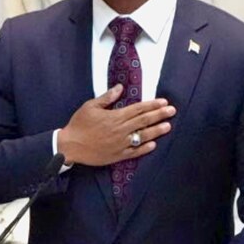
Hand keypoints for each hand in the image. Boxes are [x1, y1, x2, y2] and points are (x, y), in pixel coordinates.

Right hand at [58, 87, 175, 166]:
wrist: (70, 146)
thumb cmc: (79, 124)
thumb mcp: (90, 106)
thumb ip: (107, 97)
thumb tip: (120, 88)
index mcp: (115, 117)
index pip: (138, 109)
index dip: (152, 105)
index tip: (163, 102)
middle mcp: (121, 130)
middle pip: (144, 121)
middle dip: (160, 115)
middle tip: (172, 111)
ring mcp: (120, 144)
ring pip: (143, 136)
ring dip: (157, 131)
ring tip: (168, 127)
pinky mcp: (117, 155)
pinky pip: (135, 152)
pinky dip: (145, 148)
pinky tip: (153, 145)